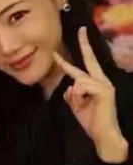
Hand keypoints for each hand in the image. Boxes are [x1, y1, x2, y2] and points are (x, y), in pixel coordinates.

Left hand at [53, 27, 127, 162]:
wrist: (103, 135)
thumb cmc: (92, 122)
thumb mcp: (76, 106)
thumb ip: (72, 95)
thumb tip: (70, 86)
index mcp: (95, 84)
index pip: (82, 67)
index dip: (69, 60)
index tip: (60, 49)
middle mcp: (102, 81)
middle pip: (90, 59)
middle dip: (84, 44)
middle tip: (82, 29)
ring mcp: (105, 84)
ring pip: (78, 80)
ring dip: (75, 96)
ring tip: (83, 105)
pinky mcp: (104, 90)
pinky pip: (81, 87)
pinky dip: (78, 97)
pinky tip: (86, 104)